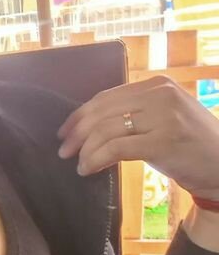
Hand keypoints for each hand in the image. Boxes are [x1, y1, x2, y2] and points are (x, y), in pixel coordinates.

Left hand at [56, 75, 218, 201]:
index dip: (80, 115)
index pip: (106, 97)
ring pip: (106, 130)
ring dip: (86, 150)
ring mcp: (163, 117)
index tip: (65, 132)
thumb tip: (91, 126)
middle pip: (102, 111)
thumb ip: (135, 113)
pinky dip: (96, 159)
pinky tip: (89, 169)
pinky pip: (116, 149)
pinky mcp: (163, 142)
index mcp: (157, 85)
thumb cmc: (191, 145)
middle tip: (64, 151)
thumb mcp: (165, 117)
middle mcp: (160, 95)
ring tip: (80, 164)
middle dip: (77, 133)